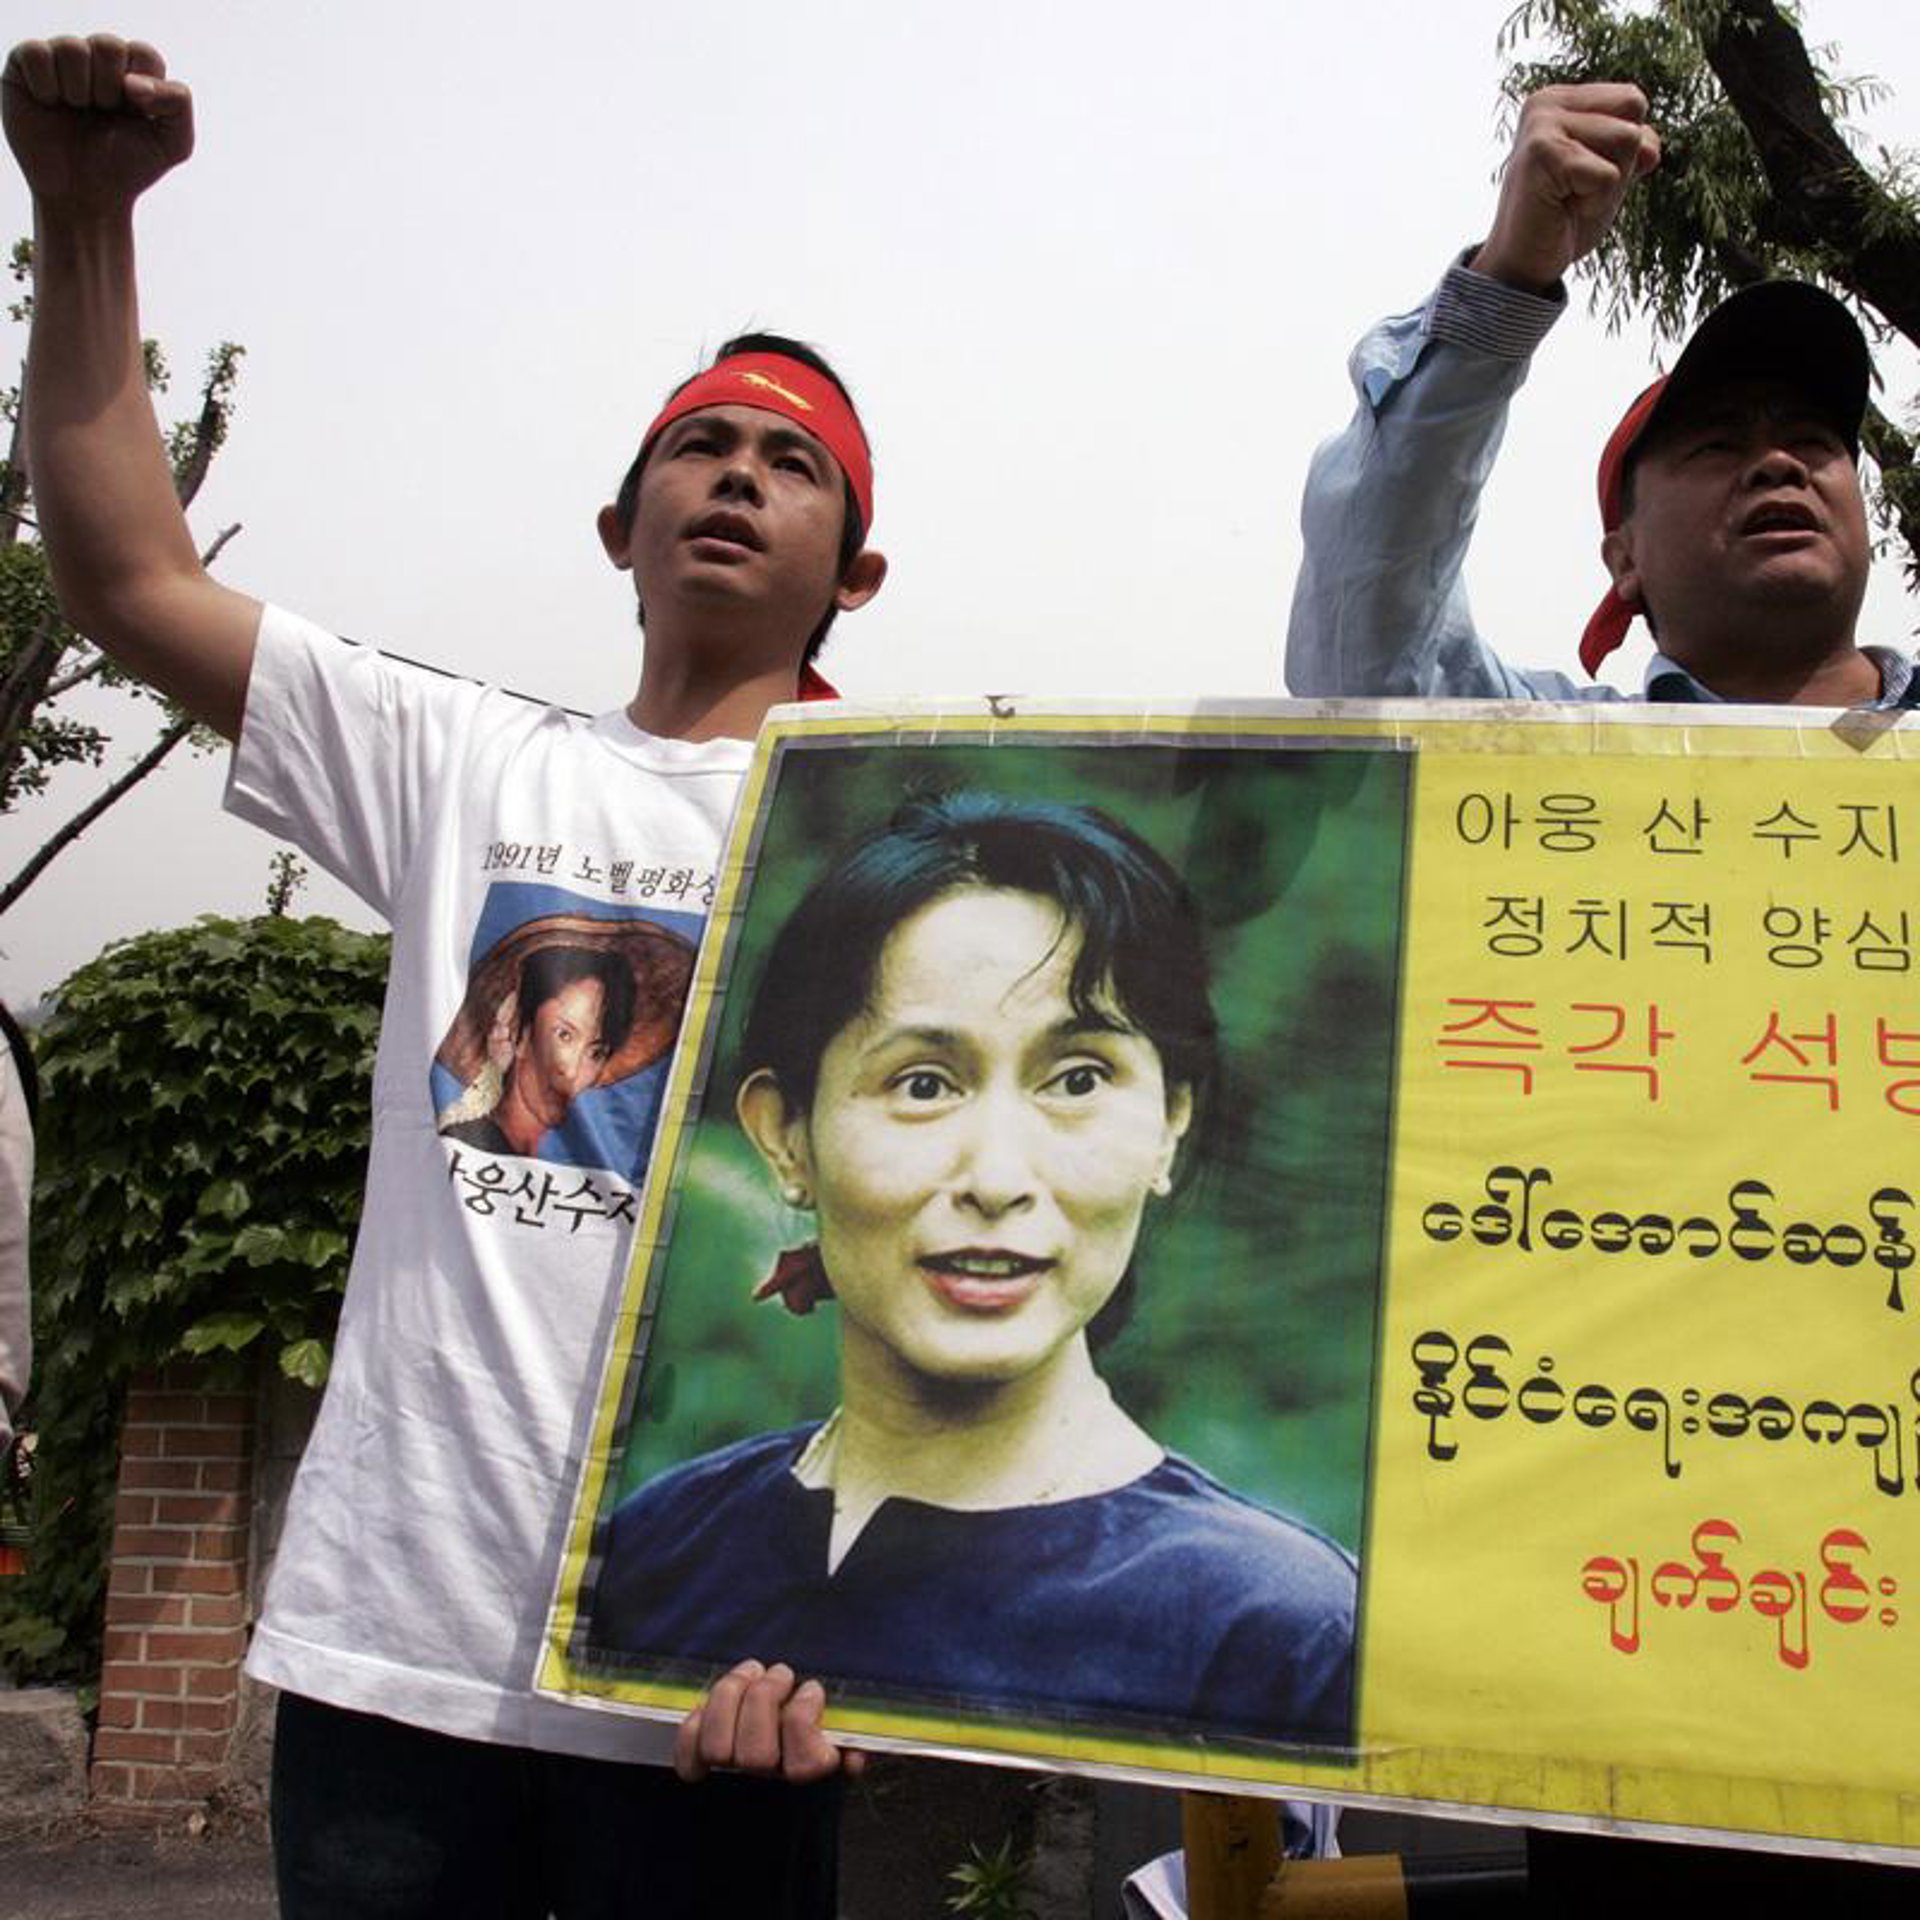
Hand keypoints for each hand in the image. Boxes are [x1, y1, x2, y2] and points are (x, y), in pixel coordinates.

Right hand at [2, 35, 192, 210]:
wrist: (84, 196)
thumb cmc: (127, 169)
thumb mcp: (174, 144)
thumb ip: (179, 102)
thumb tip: (133, 80)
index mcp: (132, 73)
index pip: (143, 52)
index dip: (143, 88)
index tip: (136, 114)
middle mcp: (96, 61)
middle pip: (107, 45)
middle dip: (110, 90)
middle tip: (103, 115)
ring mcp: (60, 60)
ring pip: (72, 47)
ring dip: (79, 91)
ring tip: (78, 112)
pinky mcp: (25, 66)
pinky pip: (36, 53)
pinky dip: (47, 86)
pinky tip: (50, 105)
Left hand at [674, 1660, 864, 1786]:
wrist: (770, 1793)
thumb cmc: (813, 1739)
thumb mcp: (843, 1738)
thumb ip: (852, 1741)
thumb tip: (853, 1758)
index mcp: (807, 1773)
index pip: (805, 1764)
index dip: (803, 1718)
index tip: (812, 1690)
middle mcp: (767, 1783)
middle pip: (756, 1754)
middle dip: (765, 1698)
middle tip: (781, 1674)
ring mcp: (731, 1777)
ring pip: (719, 1747)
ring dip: (732, 1696)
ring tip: (752, 1673)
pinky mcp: (700, 1766)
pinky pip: (688, 1751)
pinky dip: (696, 1722)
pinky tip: (715, 1704)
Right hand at [1470, 83, 1658, 294]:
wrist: (1522, 263)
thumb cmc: (1562, 217)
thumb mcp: (1608, 170)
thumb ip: (1633, 142)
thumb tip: (1649, 148)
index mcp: (1560, 99)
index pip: (1631, 100)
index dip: (1625, 146)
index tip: (1586, 173)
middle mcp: (1546, 103)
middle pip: (1633, 111)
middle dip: (1621, 158)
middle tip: (1580, 187)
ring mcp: (1541, 125)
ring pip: (1627, 139)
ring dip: (1609, 183)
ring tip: (1572, 197)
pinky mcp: (1542, 153)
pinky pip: (1609, 174)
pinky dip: (1595, 203)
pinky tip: (1563, 209)